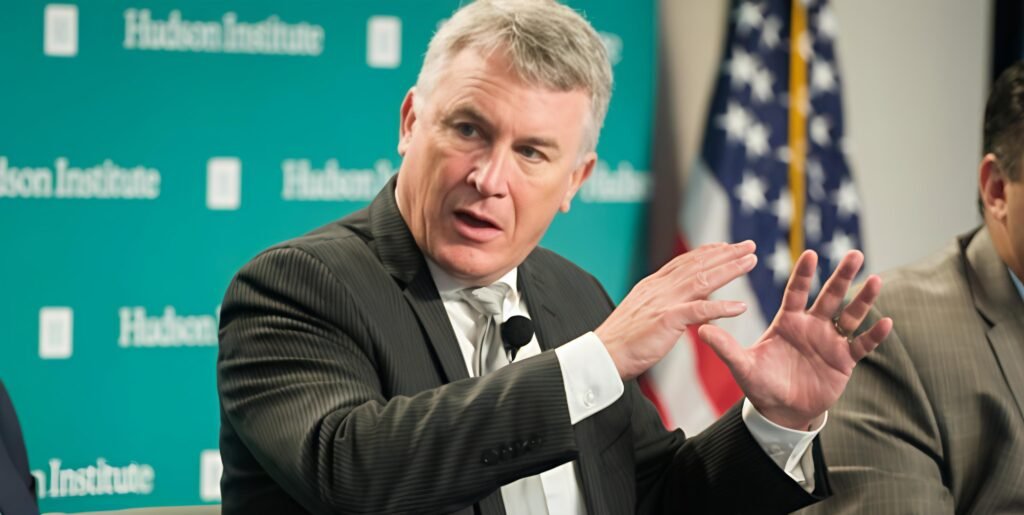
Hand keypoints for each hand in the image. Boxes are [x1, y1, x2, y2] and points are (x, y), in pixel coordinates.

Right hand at [597, 241, 756, 380]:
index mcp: (652, 286)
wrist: (602, 355)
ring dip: (730, 269)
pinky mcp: (667, 319)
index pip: (684, 261)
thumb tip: (673, 302)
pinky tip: (741, 307)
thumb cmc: (621, 341)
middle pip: (698, 264)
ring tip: (751, 262)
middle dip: (726, 253)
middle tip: (749, 245)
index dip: (708, 252)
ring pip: (703, 279)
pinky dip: (722, 307)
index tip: (726, 245)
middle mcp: (659, 288)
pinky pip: (700, 310)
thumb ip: (659, 303)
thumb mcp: (641, 313)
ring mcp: (663, 302)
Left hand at [699, 249, 892, 429]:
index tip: (809, 253)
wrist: (780, 410)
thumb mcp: (742, 366)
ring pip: (850, 315)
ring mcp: (830, 341)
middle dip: (841, 276)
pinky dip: (874, 335)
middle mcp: (812, 325)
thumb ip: (726, 347)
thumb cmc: (761, 383)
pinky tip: (887, 322)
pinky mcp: (844, 360)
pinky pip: (862, 345)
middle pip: (829, 296)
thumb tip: (701, 329)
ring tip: (876, 280)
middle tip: (854, 253)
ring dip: (863, 299)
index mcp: (788, 321)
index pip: (796, 292)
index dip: (804, 274)